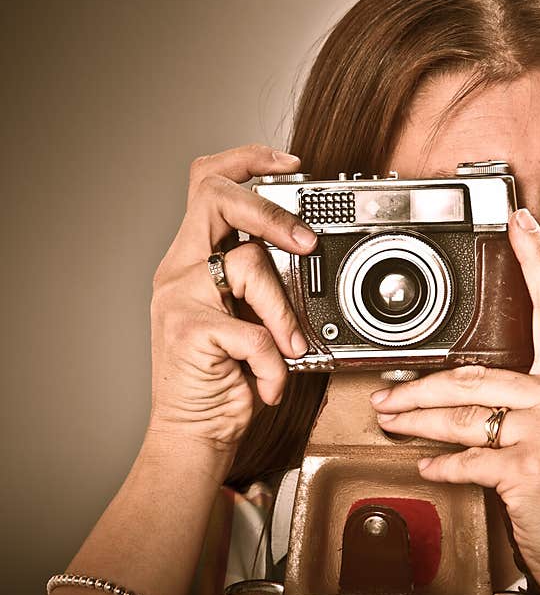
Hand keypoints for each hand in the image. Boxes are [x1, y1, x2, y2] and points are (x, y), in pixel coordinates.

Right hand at [148, 144, 316, 458]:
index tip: (290, 163)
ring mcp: (179, 298)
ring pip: (250, 264)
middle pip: (215, 195)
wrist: (192, 434)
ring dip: (284, 312)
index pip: (208, 182)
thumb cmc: (224, 377)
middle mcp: (179, 270)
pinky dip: (274, 362)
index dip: (247, 160)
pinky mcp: (189, 331)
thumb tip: (306, 252)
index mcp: (191, 260)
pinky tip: (267, 382)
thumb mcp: (241, 318)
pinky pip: (255, 330)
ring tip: (289, 348)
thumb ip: (258, 283)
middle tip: (306, 241)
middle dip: (271, 210)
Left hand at [370, 208, 539, 594]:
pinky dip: (441, 464)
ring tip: (391, 420)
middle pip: (478, 373)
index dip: (535, 260)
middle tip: (389, 390)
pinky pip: (468, 458)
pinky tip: (427, 466)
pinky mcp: (530, 468)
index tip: (518, 223)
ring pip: (463, 411)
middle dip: (422, 384)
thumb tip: (484, 394)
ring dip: (416, 418)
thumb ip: (537, 405)